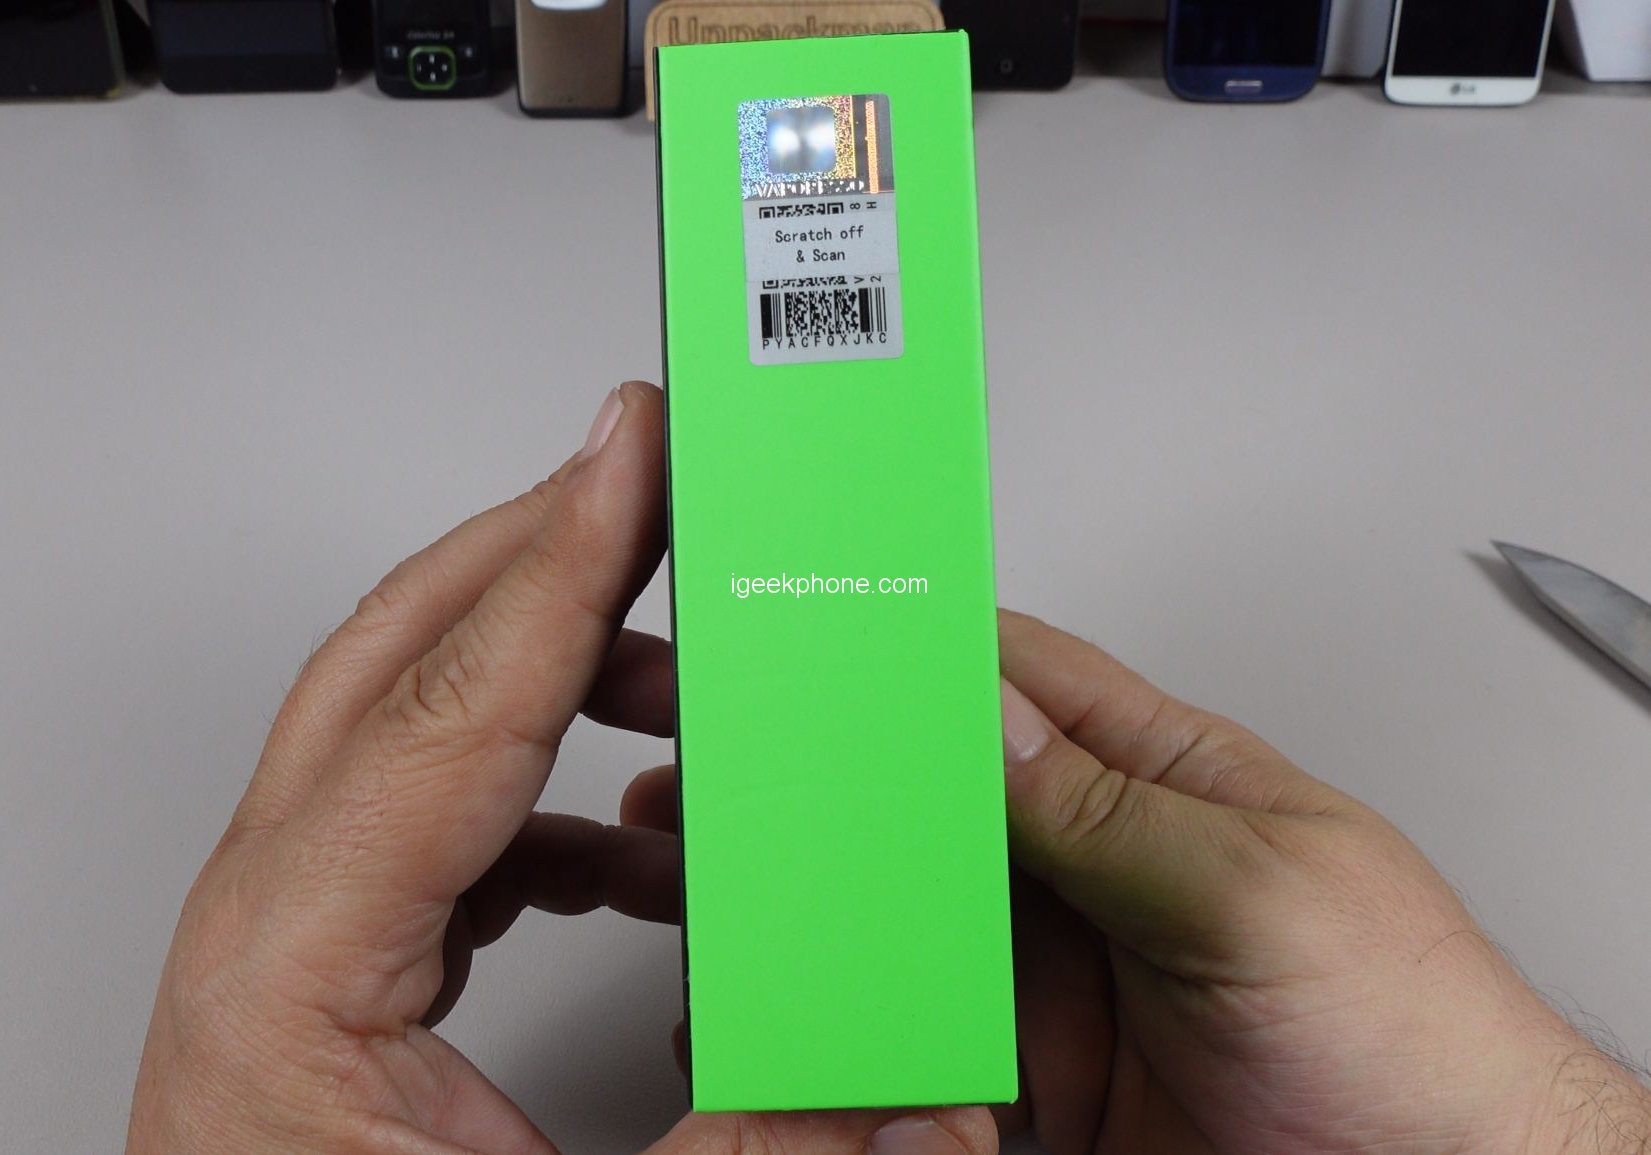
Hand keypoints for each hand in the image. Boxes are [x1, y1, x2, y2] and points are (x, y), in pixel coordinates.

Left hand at [128, 381, 995, 1154]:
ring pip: (423, 722)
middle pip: (402, 654)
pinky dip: (557, 799)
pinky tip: (648, 847)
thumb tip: (906, 1101)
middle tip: (657, 477)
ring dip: (560, 678)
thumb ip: (747, 1153)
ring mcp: (299, 931)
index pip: (450, 706)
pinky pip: (449, 820)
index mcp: (291, 966)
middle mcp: (274, 921)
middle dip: (542, 550)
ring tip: (690, 675)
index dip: (565, 565)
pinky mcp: (338, 961)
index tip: (632, 453)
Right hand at [622, 612, 1650, 1153]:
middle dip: (835, 786)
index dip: (916, 646)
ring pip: (916, 920)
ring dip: (830, 909)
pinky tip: (807, 1014)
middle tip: (724, 767)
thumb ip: (1110, 811)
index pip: (1017, 682)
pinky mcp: (1039, 1078)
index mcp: (1163, 784)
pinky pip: (926, 1036)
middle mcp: (1098, 869)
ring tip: (730, 890)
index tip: (811, 623)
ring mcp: (1063, 977)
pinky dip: (859, 1027)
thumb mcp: (1257, 896)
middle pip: (940, 803)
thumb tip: (986, 721)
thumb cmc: (1415, 1040)